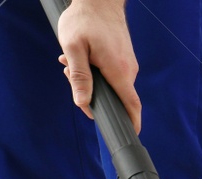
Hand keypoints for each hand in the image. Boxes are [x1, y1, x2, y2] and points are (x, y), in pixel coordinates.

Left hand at [55, 0, 140, 133]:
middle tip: (69, 73)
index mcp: (118, 71)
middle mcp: (128, 70)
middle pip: (115, 95)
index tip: (128, 135)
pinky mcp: (124, 58)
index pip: (131, 105)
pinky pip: (112, 73)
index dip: (132, 123)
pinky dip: (95, 70)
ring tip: (71, 60)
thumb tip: (83, 103)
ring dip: (90, 78)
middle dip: (92, 93)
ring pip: (111, 83)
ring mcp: (128, 63)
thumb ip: (79, 77)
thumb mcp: (73, 47)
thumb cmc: (84, 19)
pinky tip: (82, 56)